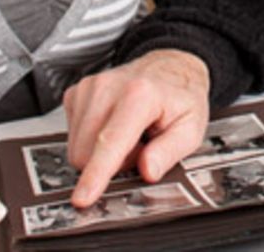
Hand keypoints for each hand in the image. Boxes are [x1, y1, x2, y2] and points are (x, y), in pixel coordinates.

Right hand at [62, 49, 209, 207]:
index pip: (111, 143)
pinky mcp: (76, 94)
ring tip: (129, 135)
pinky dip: (93, 140)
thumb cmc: (180, 96)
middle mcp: (107, 88)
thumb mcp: (191, 128)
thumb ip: (170, 151)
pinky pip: (73, 136)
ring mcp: (89, 89)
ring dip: (102, 152)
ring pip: (77, 148)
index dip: (96, 174)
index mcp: (139, 95)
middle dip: (112, 163)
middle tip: (139, 147)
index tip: (83, 196)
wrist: (169, 67)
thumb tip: (148, 170)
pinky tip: (113, 127)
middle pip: (87, 153)